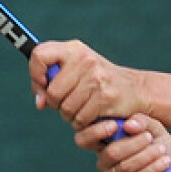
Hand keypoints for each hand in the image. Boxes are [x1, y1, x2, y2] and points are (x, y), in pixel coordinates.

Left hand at [29, 40, 144, 127]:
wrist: (135, 90)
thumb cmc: (99, 81)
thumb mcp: (76, 71)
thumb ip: (51, 81)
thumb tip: (39, 102)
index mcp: (74, 49)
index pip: (39, 55)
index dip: (35, 74)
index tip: (43, 85)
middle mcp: (85, 59)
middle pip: (52, 91)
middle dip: (56, 104)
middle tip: (67, 102)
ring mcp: (96, 78)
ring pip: (66, 108)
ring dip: (70, 115)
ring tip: (81, 109)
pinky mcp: (105, 97)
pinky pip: (80, 119)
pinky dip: (82, 122)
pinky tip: (91, 115)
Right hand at [76, 115, 170, 171]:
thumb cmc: (161, 149)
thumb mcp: (154, 130)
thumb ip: (142, 122)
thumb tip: (129, 125)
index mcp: (105, 144)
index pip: (85, 139)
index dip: (95, 132)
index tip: (115, 125)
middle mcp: (105, 163)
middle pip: (110, 153)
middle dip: (132, 143)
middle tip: (149, 137)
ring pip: (125, 167)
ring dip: (145, 156)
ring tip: (162, 149)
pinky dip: (152, 169)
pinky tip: (165, 162)